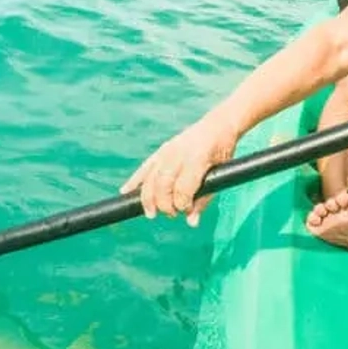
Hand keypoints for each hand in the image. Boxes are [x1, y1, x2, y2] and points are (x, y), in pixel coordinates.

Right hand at [121, 117, 239, 226]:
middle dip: (165, 204)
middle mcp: (179, 153)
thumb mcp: (220, 175)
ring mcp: (168, 150)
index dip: (183, 204)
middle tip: (172, 214)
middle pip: (163, 184)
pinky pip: (145, 167)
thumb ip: (204, 199)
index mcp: (197, 158)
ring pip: (151, 177)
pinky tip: (125, 192)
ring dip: (148, 198)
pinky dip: (135, 180)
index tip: (186, 211)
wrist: (218, 126)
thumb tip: (191, 223)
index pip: (183, 188)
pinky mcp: (161, 151)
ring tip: (152, 213)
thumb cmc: (222, 152)